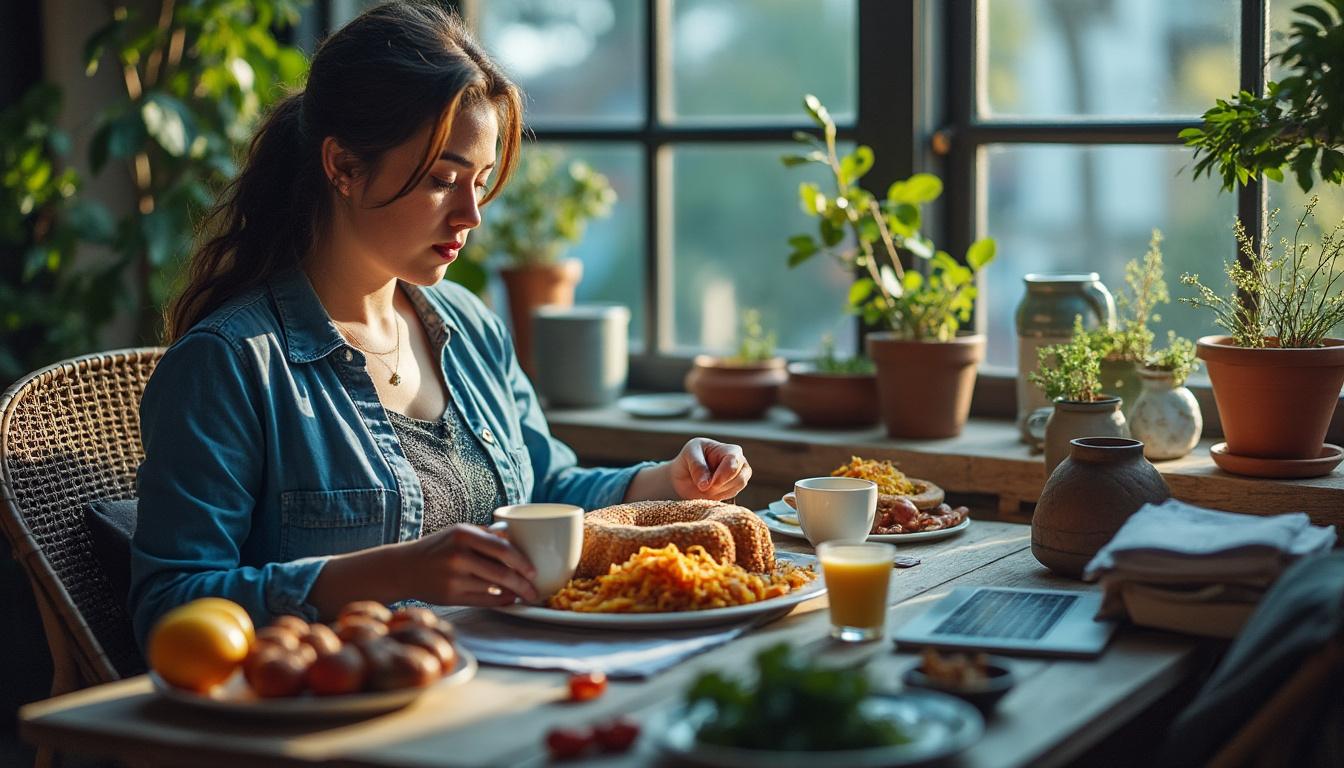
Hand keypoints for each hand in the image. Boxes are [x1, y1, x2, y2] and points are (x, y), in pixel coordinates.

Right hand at [406, 524, 539, 605]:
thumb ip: (487, 535)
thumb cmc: (437, 548)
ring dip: (513, 593)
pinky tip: (507, 599)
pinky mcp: (450, 596)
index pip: (503, 549)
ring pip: (494, 588)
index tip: (534, 571)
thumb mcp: (458, 533)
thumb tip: (518, 541)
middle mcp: (458, 556)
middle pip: (502, 573)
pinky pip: (483, 601)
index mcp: (463, 535)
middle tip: (534, 590)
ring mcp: (454, 578)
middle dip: (524, 584)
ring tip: (523, 594)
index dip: (523, 562)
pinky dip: (499, 601)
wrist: (403, 568)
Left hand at [669, 438, 750, 500]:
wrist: (686, 473)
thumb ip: (697, 466)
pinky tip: (707, 491)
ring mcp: (740, 478)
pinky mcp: (735, 491)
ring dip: (716, 493)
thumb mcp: (689, 454)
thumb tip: (705, 484)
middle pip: (739, 479)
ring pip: (735, 491)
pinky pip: (730, 499)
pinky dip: (716, 498)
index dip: (720, 477)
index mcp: (731, 450)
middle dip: (718, 487)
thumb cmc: (690, 457)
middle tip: (702, 486)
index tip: (705, 485)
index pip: (733, 464)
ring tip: (703, 486)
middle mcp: (740, 464)